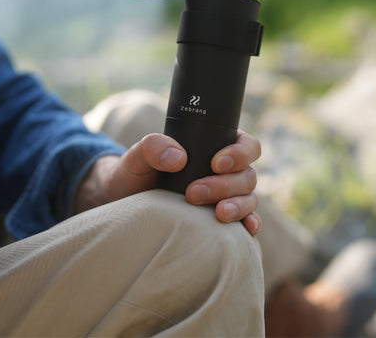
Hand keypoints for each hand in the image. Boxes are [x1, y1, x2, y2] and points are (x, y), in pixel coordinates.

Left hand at [74, 131, 261, 235]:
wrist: (125, 204)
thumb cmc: (134, 174)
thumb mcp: (137, 157)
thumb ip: (152, 147)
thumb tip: (177, 158)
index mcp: (214, 147)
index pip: (245, 144)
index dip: (240, 152)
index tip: (216, 163)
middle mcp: (226, 173)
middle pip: (247, 175)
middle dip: (226, 184)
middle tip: (194, 193)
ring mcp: (227, 197)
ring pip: (249, 199)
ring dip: (238, 206)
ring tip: (218, 214)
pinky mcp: (222, 220)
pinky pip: (247, 222)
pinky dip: (250, 225)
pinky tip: (245, 230)